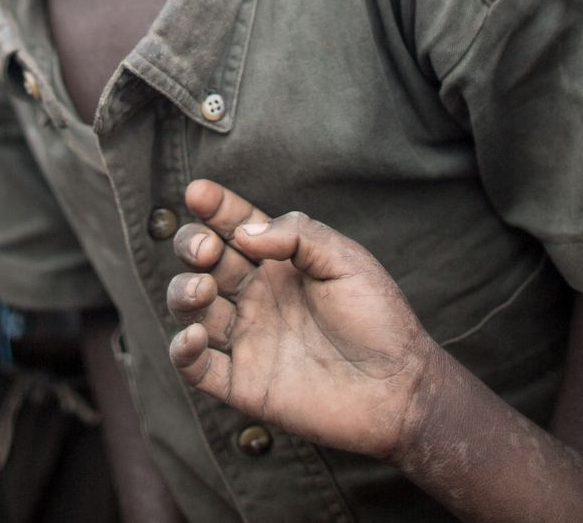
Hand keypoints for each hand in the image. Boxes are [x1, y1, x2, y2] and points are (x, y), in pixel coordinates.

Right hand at [165, 179, 437, 461]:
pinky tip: (194, 336)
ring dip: (183, 293)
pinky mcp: (244, 383)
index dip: (214, 208)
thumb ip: (297, 235)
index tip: (198, 193)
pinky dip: (183, 351)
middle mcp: (258, 298)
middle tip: (206, 249)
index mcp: (281, 265)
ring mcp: (248, 340)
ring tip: (203, 289)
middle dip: (192, 246)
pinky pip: (197, 368)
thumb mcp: (346, 260)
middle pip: (203, 263)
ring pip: (191, 309)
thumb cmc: (379, 320)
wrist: (400, 389)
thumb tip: (244, 233)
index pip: (236, 227)